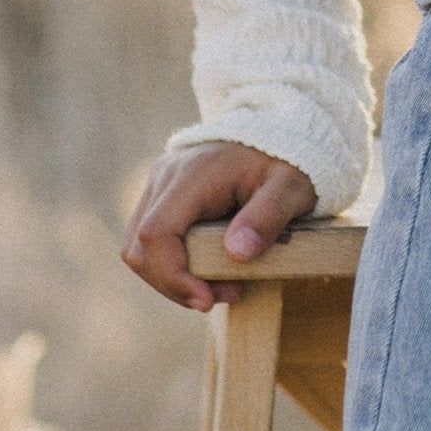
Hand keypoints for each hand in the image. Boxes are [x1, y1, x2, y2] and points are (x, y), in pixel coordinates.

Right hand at [121, 142, 317, 310]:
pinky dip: (174, 265)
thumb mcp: (291, 187)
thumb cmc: (289, 160)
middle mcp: (167, 176)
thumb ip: (267, 216)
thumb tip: (235, 253)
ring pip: (139, 248)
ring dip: (173, 279)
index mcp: (194, 173)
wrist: (280, 129)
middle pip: (140, 247)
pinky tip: (210, 272)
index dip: (173, 275)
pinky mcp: (163, 195)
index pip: (157, 233)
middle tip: (227, 295)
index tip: (207, 300)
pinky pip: (151, 241)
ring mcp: (160, 184)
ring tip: (223, 287)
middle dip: (175, 284)